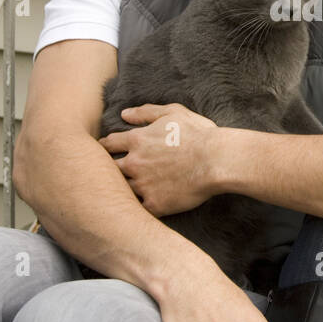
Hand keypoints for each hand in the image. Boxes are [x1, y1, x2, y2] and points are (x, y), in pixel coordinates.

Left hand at [100, 103, 220, 215]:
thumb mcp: (173, 113)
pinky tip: (142, 206)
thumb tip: (124, 114)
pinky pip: (138, 209)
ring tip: (124, 191)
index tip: (106, 150)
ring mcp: (143, 185)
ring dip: (124, 189)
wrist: (216, 161)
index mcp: (137, 140)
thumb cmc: (198, 134)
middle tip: (108, 173)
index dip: (106, 147)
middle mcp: (135, 163)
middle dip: (109, 170)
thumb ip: (146, 112)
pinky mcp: (155, 204)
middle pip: (109, 169)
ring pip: (122, 189)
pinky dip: (139, 207)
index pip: (109, 144)